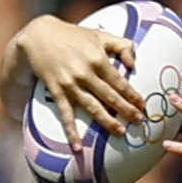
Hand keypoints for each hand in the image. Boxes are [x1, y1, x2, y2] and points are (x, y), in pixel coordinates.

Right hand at [14, 14, 141, 137]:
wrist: (39, 36)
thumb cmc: (73, 36)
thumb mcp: (100, 35)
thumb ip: (122, 46)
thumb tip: (133, 65)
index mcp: (97, 59)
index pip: (119, 81)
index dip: (132, 94)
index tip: (142, 105)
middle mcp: (85, 73)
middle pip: (109, 96)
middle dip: (125, 110)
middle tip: (138, 121)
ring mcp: (70, 84)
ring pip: (92, 107)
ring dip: (106, 121)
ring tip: (120, 132)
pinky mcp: (56, 91)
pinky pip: (66, 115)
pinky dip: (71, 131)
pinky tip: (78, 147)